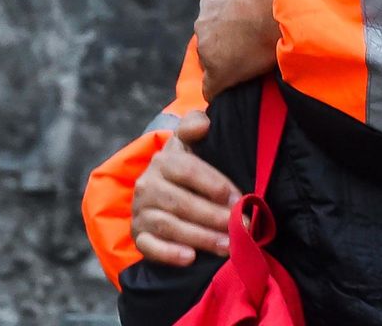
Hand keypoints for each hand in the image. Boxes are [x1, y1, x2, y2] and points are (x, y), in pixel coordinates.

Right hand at [131, 111, 240, 265]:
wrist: (157, 196)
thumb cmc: (184, 171)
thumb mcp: (188, 145)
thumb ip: (193, 126)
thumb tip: (204, 123)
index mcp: (162, 160)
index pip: (187, 169)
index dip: (214, 184)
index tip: (240, 199)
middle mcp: (146, 185)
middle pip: (181, 202)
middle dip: (215, 216)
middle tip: (242, 228)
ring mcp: (140, 212)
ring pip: (169, 226)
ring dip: (201, 237)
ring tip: (228, 247)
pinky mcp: (138, 236)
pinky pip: (149, 247)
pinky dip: (169, 253)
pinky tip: (191, 258)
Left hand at [195, 0, 278, 101]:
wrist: (279, 2)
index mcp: (212, 0)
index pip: (217, 18)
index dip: (234, 26)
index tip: (250, 30)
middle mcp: (203, 22)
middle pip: (213, 40)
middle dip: (229, 44)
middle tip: (254, 49)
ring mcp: (207, 48)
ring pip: (213, 62)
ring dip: (230, 65)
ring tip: (253, 69)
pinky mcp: (217, 73)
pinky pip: (214, 88)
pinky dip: (222, 90)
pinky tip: (230, 95)